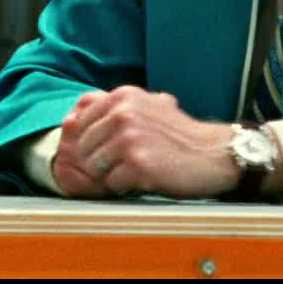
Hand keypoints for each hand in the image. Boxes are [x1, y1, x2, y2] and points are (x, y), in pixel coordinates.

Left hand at [56, 86, 238, 199]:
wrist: (215, 154)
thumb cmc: (178, 136)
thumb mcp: (145, 107)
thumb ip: (111, 109)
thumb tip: (68, 120)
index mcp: (123, 96)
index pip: (77, 120)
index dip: (85, 141)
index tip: (103, 150)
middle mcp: (123, 113)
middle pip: (81, 147)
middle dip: (96, 162)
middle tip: (122, 164)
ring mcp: (130, 138)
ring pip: (94, 166)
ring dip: (111, 174)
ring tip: (137, 169)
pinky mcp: (139, 163)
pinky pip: (112, 183)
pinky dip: (125, 186)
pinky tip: (146, 178)